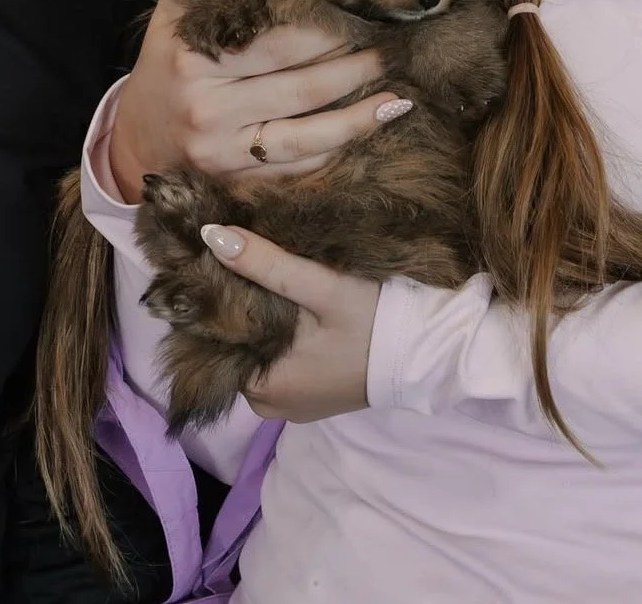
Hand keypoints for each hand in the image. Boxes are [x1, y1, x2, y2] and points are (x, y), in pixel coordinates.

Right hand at [109, 0, 408, 202]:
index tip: (360, 19)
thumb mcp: (172, 18)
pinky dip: (332, 152)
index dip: (324, 34)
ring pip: (304, 138)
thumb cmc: (166, 67)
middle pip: (299, 89)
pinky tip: (362, 133)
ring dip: (357, 120)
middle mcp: (208, 108)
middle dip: (353, 70)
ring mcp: (222, 150)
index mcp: (195, 60)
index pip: (276, 44)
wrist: (135, 139)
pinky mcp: (234, 181)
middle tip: (392, 52)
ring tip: (397, 100)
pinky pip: (294, 168)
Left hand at [201, 224, 378, 422]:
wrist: (430, 352)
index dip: (214, 299)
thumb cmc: (375, 321)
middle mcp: (269, 404)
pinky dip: (277, 335)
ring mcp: (292, 403)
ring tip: (261, 276)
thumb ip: (267, 265)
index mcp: (263, 387)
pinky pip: (276, 362)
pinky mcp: (310, 395)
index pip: (214, 339)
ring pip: (255, 352)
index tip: (215, 262)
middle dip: (237, 307)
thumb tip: (211, 236)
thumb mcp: (322, 288)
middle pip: (234, 346)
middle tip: (241, 260)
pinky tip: (286, 305)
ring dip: (258, 319)